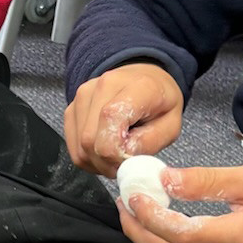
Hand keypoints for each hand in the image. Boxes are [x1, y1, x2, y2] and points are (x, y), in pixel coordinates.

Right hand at [65, 62, 182, 176]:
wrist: (143, 80)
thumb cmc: (159, 103)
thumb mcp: (171, 126)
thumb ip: (149, 143)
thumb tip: (123, 160)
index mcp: (136, 86)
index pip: (110, 117)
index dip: (114, 150)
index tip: (127, 161)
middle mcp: (103, 86)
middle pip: (90, 139)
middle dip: (107, 162)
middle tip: (125, 163)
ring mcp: (83, 96)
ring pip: (80, 147)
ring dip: (97, 162)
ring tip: (117, 154)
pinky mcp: (71, 108)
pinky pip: (73, 147)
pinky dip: (88, 157)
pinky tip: (104, 150)